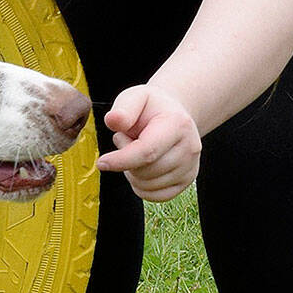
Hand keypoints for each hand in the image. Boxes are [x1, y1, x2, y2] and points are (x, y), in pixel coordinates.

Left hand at [96, 84, 200, 201]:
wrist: (173, 113)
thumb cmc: (151, 106)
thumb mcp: (135, 96)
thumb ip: (123, 108)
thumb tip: (113, 121)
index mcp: (177, 124)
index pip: (147, 151)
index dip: (121, 160)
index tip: (101, 162)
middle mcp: (190, 148)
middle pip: (146, 171)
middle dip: (125, 160)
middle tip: (126, 139)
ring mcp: (191, 166)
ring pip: (149, 186)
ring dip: (132, 172)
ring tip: (136, 150)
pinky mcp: (188, 180)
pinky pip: (156, 196)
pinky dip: (141, 186)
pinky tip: (140, 167)